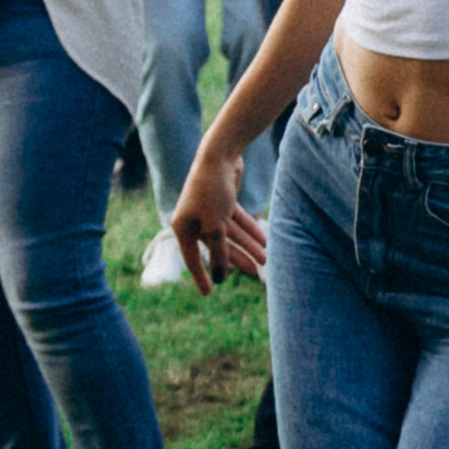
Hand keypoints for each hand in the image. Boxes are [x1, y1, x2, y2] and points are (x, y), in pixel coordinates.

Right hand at [173, 139, 267, 295]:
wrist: (220, 154)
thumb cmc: (212, 191)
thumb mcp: (216, 227)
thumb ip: (219, 253)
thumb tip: (221, 277)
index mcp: (183, 227)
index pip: (192, 257)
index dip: (201, 276)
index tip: (208, 294)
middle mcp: (193, 219)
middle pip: (216, 246)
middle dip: (236, 259)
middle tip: (255, 272)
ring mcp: (208, 209)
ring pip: (230, 234)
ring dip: (248, 245)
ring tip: (265, 259)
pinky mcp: (223, 200)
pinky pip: (237, 221)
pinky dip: (250, 229)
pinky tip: (264, 240)